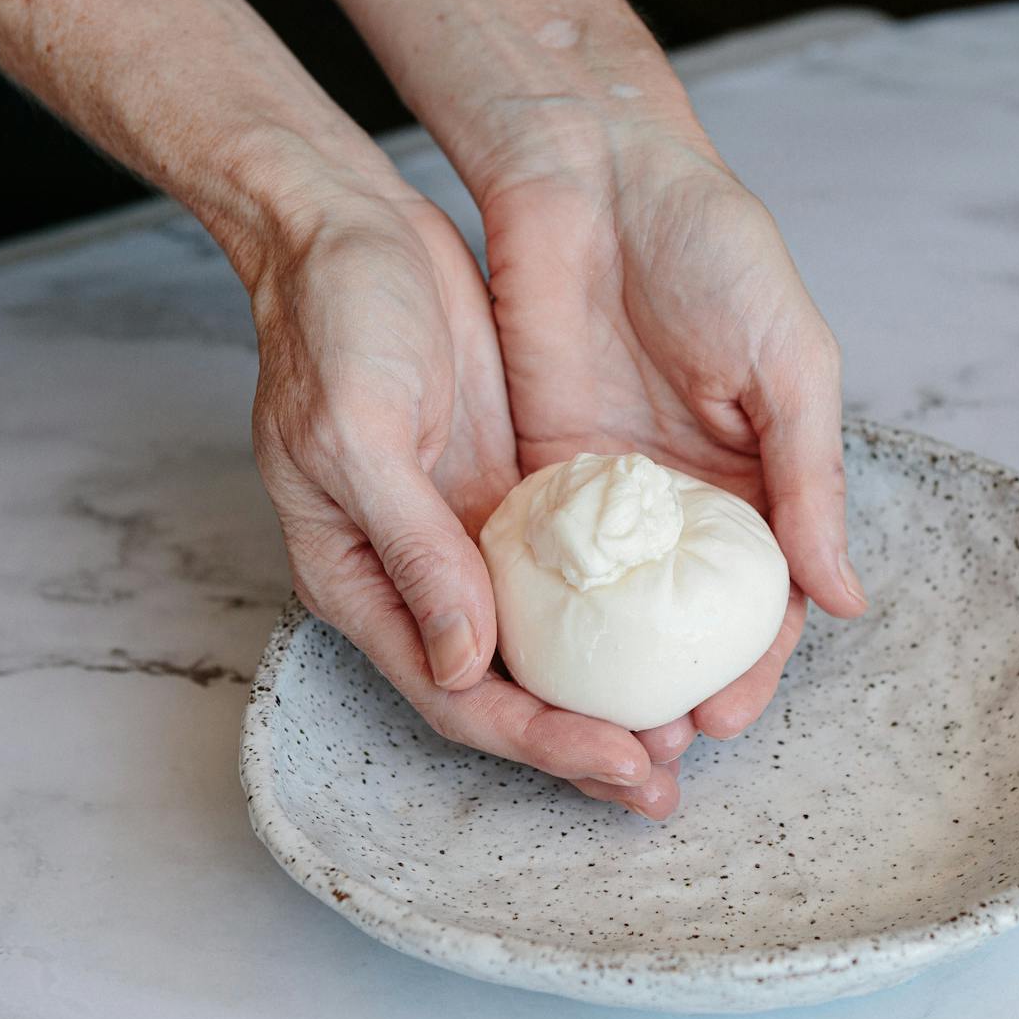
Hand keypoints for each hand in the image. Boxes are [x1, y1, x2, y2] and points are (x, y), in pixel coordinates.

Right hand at [248, 192, 665, 809]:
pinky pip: (571, 582)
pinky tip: (672, 641)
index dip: (543, 741)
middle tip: (666, 784)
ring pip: (549, 650)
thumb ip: (414, 552)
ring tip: (686, 735)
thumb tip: (465, 662)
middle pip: (511, 694)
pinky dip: (617, 621)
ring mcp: (472, 545)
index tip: (622, 762)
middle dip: (586, 748)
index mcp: (366, 585)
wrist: (352, 234)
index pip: (461, 696)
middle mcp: (423, 582)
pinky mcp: (512, 501)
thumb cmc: (332, 326)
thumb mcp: (360, 435)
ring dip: (610, 699)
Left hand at [482, 130, 868, 814]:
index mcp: (760, 480)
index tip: (727, 716)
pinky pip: (544, 560)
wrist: (595, 174)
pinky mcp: (539, 473)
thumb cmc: (714, 250)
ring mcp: (610, 495)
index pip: (763, 599)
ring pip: (612, 611)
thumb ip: (810, 481)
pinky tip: (534, 666)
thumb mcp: (789, 366)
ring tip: (596, 733)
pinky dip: (544, 616)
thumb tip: (843, 598)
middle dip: (674, 690)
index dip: (752, 664)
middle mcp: (685, 501)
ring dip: (607, 675)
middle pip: (681, 623)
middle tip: (656, 749)